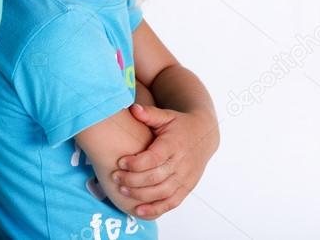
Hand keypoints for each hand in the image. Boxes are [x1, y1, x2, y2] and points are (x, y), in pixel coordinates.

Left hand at [112, 105, 219, 219]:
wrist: (204, 135)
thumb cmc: (179, 124)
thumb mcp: (166, 115)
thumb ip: (149, 113)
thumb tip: (133, 109)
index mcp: (175, 144)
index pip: (155, 158)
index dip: (136, 163)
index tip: (120, 162)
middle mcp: (182, 163)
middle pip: (156, 178)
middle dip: (133, 180)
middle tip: (115, 177)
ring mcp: (186, 178)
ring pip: (162, 192)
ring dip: (141, 195)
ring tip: (122, 190)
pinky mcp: (187, 188)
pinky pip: (171, 203)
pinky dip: (155, 209)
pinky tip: (139, 211)